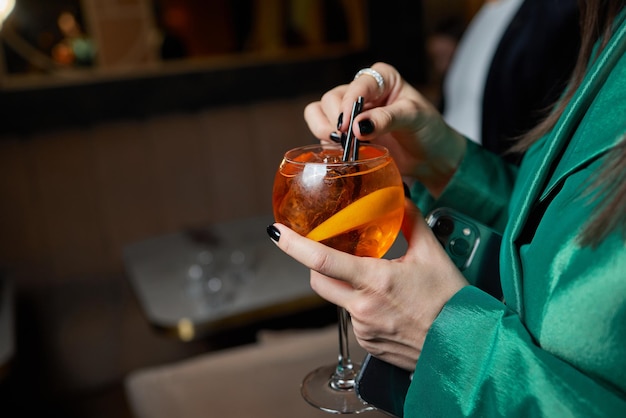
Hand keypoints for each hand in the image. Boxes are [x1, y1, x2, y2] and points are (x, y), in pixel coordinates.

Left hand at [268, 199, 467, 370]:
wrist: (464, 347)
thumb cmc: (452, 303)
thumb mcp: (433, 255)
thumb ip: (411, 221)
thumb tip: (399, 198)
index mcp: (376, 281)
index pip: (321, 260)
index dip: (293, 245)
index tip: (276, 232)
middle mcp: (363, 308)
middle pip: (318, 281)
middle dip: (315, 265)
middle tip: (329, 251)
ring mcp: (363, 329)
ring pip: (337, 300)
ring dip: (346, 286)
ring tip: (379, 283)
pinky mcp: (367, 344)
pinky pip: (353, 319)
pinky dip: (361, 306)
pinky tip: (387, 304)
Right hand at [304, 62, 466, 196]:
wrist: (431, 157)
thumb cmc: (428, 130)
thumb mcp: (413, 118)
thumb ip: (386, 119)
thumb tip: (358, 127)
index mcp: (381, 79)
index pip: (356, 85)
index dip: (347, 104)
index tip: (347, 126)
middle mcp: (361, 92)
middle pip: (331, 100)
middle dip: (336, 120)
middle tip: (350, 139)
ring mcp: (350, 114)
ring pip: (318, 113)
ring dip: (325, 130)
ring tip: (343, 145)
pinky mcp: (345, 134)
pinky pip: (322, 134)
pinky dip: (326, 143)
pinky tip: (343, 153)